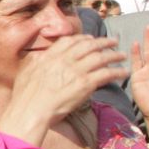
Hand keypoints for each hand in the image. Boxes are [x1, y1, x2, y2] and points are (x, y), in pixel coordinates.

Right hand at [0, 35, 126, 143]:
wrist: (31, 110)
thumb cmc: (25, 96)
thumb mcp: (25, 72)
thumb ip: (34, 61)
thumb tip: (38, 56)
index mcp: (50, 55)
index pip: (70, 41)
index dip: (82, 38)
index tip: (90, 38)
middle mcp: (64, 60)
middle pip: (89, 45)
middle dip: (103, 42)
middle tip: (113, 42)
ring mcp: (76, 71)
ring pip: (101, 57)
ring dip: (114, 55)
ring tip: (122, 55)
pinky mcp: (85, 84)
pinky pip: (106, 73)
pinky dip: (117, 71)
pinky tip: (123, 72)